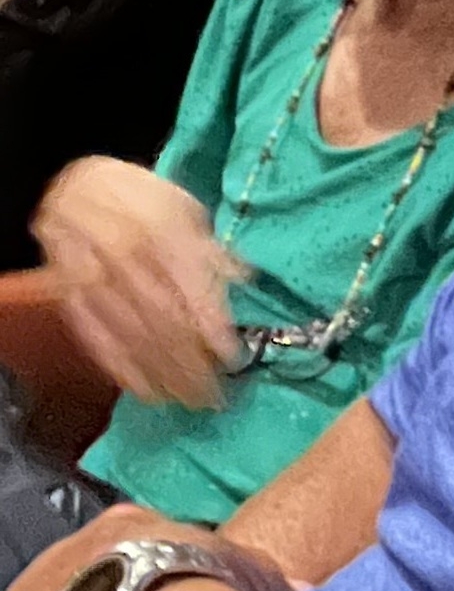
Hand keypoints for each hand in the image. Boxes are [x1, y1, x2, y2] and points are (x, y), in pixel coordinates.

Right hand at [32, 158, 246, 407]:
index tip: (232, 358)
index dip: (211, 327)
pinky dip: (123, 370)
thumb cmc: (143, 200)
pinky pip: (97, 339)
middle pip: (162, 321)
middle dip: (190, 363)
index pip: (190, 288)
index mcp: (160, 231)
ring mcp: (93, 280)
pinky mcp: (71, 299)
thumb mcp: (184, 209)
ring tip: (189, 401)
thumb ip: (211, 249)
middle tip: (215, 396)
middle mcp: (126, 258)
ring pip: (132, 337)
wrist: (77, 189)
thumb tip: (244, 279)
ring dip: (163, 374)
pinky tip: (148, 393)